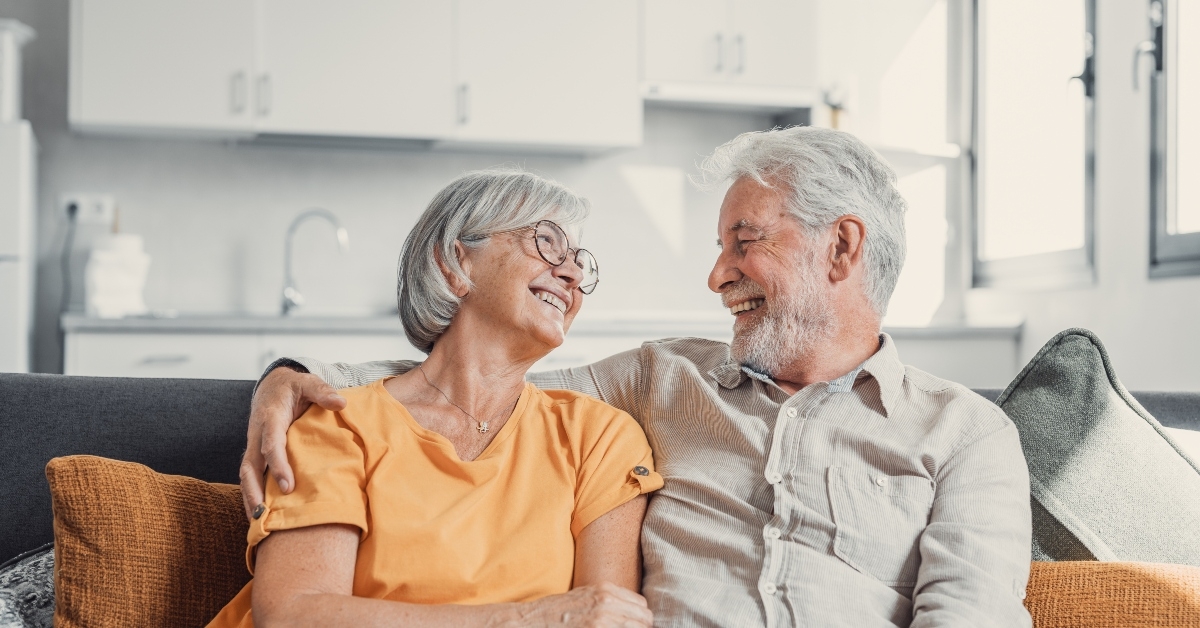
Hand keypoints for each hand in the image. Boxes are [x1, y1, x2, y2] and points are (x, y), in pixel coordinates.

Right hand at [240, 366, 346, 518]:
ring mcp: (253, 445)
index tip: (288, 486)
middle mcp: (257, 433)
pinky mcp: (255, 453)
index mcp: (270, 417)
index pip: (271, 444)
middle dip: (254, 491)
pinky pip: (250, 476)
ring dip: (250, 498)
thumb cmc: (294, 387)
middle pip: (249, 466)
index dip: (277, 466)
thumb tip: (341, 402)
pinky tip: (260, 515)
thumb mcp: (309, 382)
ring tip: (258, 523)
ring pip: (246, 474)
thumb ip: (323, 391)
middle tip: (264, 514)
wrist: (272, 385)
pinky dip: (252, 495)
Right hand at [507, 582, 652, 626]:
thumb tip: (630, 616)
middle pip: (645, 621)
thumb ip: (607, 603)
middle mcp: (607, 602)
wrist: (530, 622)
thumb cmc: (555, 613)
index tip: (632, 627)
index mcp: (606, 589)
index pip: (642, 606)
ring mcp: (602, 620)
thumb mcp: (584, 597)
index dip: (640, 620)